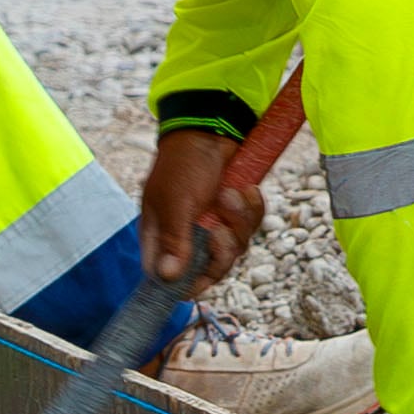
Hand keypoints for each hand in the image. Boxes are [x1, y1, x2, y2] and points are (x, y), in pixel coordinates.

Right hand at [138, 127, 269, 289]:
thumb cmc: (183, 163)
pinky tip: (245, 189)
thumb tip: (166, 277)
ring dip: (238, 222)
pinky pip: (251, 227)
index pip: (169, 279)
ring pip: (235, 248)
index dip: (187, 284)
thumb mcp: (175, 203)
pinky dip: (252, 210)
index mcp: (161, 237)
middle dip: (222, 251)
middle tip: (220, 229)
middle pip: (210, 269)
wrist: (212, 129)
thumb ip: (173, 240)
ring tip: (230, 194)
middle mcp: (187, 236)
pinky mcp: (235, 214)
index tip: (205, 274)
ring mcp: (213, 225)